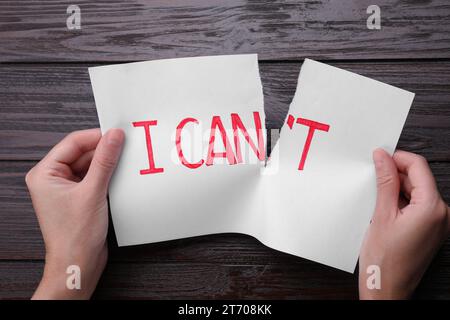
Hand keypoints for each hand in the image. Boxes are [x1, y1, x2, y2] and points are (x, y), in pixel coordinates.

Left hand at [26, 128, 123, 298]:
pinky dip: (107, 175)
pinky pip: (94, 177)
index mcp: (45, 174)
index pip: (72, 143)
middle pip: (82, 153)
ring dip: (107, 163)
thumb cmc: (75, 236)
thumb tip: (114, 137)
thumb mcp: (93, 192)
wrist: (79, 263)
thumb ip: (104, 161)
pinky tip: (120, 175)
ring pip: (90, 165)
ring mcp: (66, 188)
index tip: (117, 133)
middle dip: (103, 150)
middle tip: (124, 146)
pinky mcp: (79, 197)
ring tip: (124, 162)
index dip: (96, 137)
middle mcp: (53, 179)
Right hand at [359, 149, 448, 298]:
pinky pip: (418, 205)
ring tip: (376, 198)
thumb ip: (385, 181)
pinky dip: (402, 201)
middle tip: (372, 176)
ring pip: (417, 191)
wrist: (387, 287)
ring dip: (397, 188)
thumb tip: (383, 157)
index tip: (379, 156)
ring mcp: (439, 223)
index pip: (418, 166)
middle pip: (419, 178)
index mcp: (433, 208)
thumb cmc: (384, 260)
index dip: (397, 157)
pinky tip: (384, 208)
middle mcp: (442, 214)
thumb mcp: (381, 214)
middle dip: (395, 173)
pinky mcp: (432, 229)